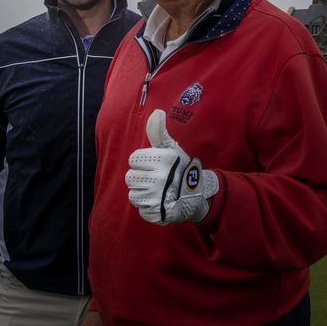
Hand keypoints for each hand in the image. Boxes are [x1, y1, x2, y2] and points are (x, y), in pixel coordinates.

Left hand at [125, 109, 218, 224]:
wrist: (196, 196)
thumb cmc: (180, 169)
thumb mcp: (171, 148)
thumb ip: (159, 132)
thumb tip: (157, 112)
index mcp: (163, 160)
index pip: (134, 159)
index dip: (142, 162)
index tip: (155, 166)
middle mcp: (160, 178)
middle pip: (130, 177)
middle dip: (141, 178)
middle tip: (157, 180)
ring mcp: (158, 197)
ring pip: (133, 194)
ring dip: (143, 194)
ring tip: (157, 192)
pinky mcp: (156, 213)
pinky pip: (140, 209)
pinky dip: (148, 207)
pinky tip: (159, 202)